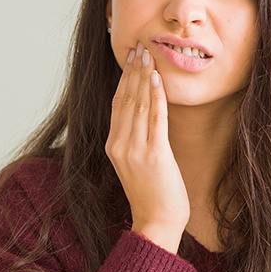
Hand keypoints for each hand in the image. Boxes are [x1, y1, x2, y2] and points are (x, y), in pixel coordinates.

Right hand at [105, 43, 189, 252]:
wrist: (156, 223)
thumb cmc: (151, 195)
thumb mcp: (135, 164)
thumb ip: (135, 140)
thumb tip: (144, 115)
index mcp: (113, 145)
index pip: (118, 104)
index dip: (124, 80)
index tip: (131, 59)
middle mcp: (119, 144)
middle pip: (126, 99)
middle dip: (133, 71)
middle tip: (140, 47)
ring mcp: (134, 149)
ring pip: (139, 104)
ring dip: (144, 77)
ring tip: (148, 55)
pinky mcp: (154, 154)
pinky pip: (154, 118)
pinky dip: (155, 96)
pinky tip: (157, 78)